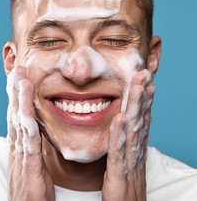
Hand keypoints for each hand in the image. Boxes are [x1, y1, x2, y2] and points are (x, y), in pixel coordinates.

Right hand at [6, 66, 54, 200]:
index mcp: (20, 152)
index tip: (19, 78)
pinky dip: (27, 128)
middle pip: (14, 116)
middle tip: (16, 68)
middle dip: (15, 92)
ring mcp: (21, 163)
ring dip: (19, 101)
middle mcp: (17, 153)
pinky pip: (29, 147)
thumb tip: (34, 135)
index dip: (18, 98)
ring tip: (20, 79)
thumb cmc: (32, 199)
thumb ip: (32, 153)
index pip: (18, 119)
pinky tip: (26, 112)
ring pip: (19, 126)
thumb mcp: (32, 171)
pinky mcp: (29, 174)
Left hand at [102, 69, 154, 200]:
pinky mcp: (118, 173)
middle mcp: (135, 151)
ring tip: (137, 86)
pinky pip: (118, 151)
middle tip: (144, 73)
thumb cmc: (125, 189)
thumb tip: (124, 127)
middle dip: (142, 95)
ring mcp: (129, 161)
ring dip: (135, 107)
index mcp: (135, 148)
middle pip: (140, 119)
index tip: (145, 79)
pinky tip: (120, 118)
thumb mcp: (126, 163)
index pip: (141, 119)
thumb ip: (126, 145)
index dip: (144, 99)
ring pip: (133, 130)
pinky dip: (119, 134)